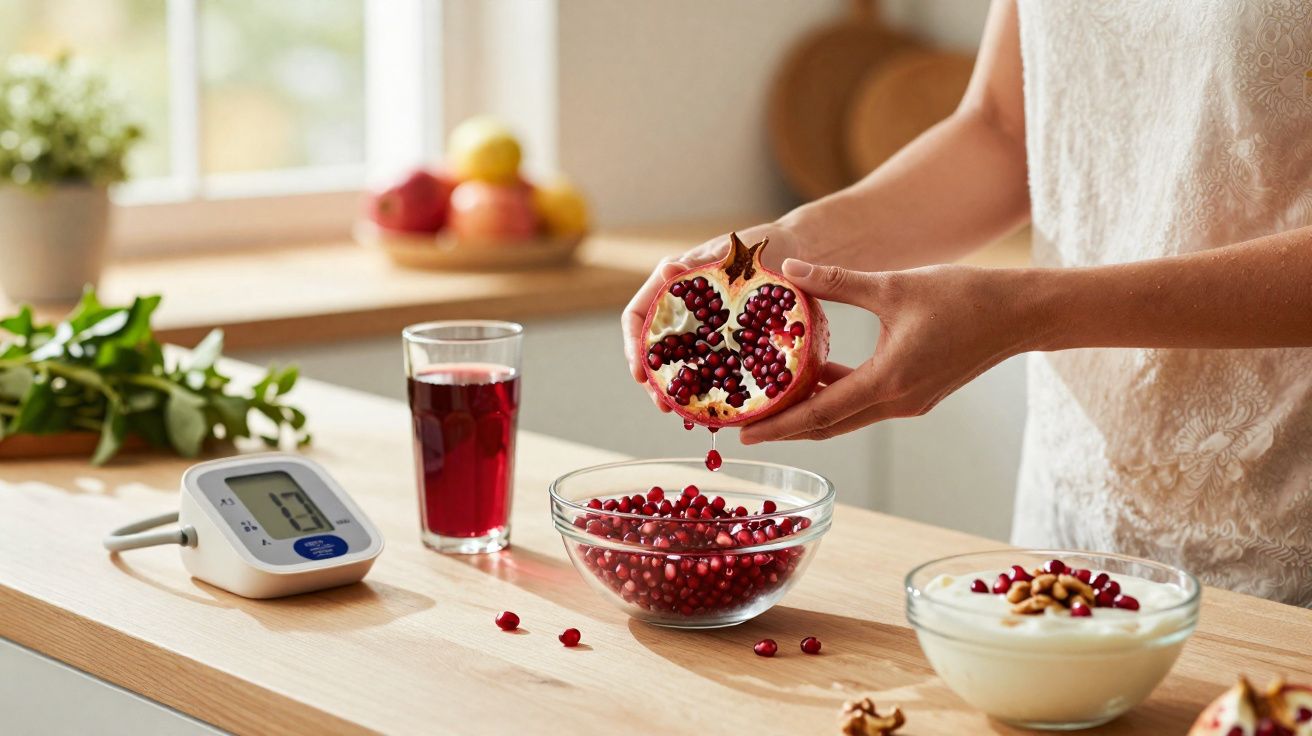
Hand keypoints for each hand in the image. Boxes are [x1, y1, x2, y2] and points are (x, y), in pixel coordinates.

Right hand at [621, 221, 801, 410]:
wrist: (793, 249)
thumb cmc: (758, 244)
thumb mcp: (729, 253)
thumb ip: (700, 264)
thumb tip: (668, 269)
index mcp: (671, 284)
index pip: (636, 316)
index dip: (633, 346)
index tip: (640, 372)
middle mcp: (680, 308)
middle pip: (652, 348)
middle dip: (654, 379)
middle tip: (664, 405)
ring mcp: (701, 326)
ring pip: (677, 361)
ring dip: (677, 387)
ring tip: (682, 412)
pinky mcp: (722, 339)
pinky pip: (706, 364)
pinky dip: (705, 383)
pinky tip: (712, 402)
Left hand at [740, 260, 1031, 442]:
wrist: (1020, 313)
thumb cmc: (964, 297)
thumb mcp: (893, 285)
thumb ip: (838, 281)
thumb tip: (790, 270)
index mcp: (888, 383)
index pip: (819, 414)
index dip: (778, 424)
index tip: (744, 433)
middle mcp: (896, 403)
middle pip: (828, 425)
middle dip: (785, 427)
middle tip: (745, 427)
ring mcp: (909, 402)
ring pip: (847, 416)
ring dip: (810, 412)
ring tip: (771, 402)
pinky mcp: (917, 393)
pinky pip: (866, 402)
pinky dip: (837, 396)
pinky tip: (815, 375)